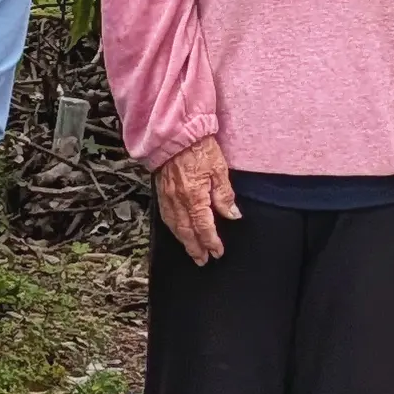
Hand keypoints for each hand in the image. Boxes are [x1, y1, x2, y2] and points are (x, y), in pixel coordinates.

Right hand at [155, 136, 239, 265]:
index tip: (217, 252)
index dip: (211, 242)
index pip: (204, 226)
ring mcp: (167, 196)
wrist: (176, 133)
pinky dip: (172, 228)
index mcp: (194, 196)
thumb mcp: (219, 169)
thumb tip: (232, 215)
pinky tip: (177, 231)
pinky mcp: (161, 190)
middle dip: (196, 248)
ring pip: (174, 226)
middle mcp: (178, 200)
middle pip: (187, 231)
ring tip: (191, 251)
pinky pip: (165, 215)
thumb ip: (225, 195)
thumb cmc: (199, 148)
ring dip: (183, 241)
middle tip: (203, 260)